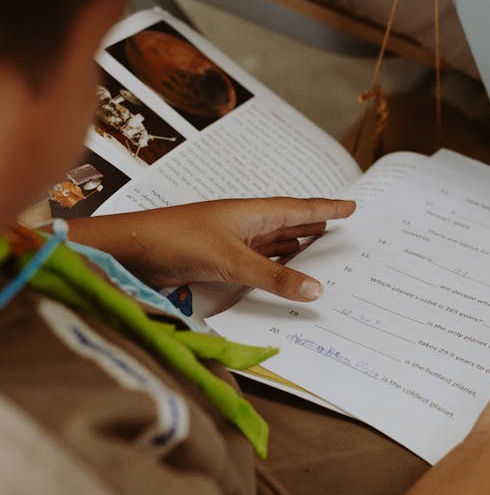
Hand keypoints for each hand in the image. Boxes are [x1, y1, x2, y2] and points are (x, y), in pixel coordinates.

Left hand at [67, 197, 355, 300]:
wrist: (132, 249)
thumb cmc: (178, 240)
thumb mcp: (232, 261)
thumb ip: (273, 277)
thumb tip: (316, 289)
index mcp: (252, 213)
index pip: (300, 208)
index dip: (327, 208)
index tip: (351, 205)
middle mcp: (244, 224)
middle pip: (288, 222)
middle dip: (314, 224)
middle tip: (339, 224)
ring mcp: (230, 241)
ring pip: (272, 242)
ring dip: (294, 244)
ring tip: (317, 245)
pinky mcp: (216, 259)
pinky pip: (256, 261)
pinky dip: (273, 266)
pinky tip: (278, 271)